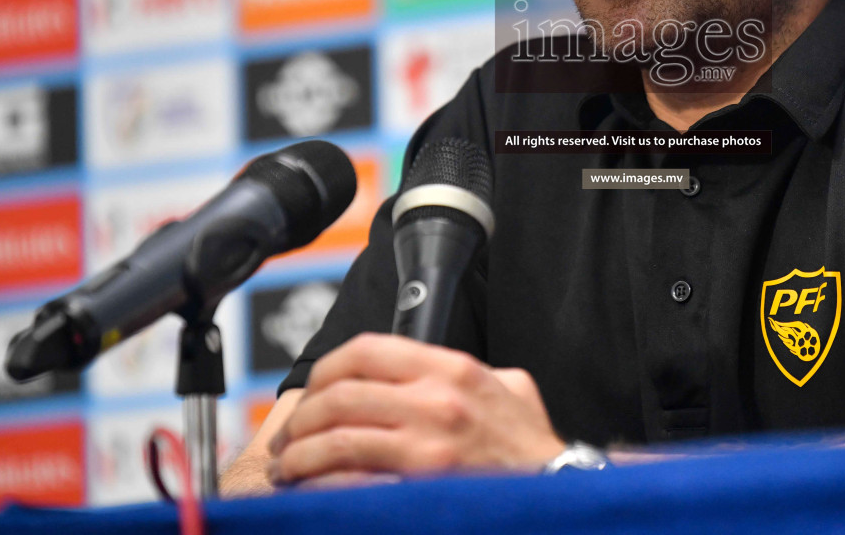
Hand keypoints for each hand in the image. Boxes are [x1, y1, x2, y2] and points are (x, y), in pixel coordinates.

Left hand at [267, 333, 566, 482]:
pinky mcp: (419, 486)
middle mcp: (436, 400)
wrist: (556, 490)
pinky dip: (321, 487)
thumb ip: (473, 372)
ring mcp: (427, 445)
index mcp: (453, 369)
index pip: (366, 350)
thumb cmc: (533, 450)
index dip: (326, 369)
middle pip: (339, 394)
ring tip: (288, 469)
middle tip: (288, 438)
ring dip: (299, 455)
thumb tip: (437, 367)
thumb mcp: (512, 389)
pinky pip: (350, 481)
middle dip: (300, 418)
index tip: (313, 391)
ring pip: (334, 438)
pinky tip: (311, 493)